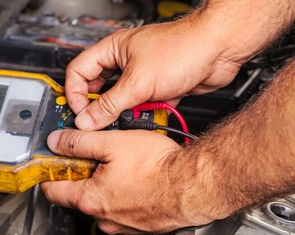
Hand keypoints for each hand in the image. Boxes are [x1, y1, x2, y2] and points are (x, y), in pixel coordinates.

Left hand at [40, 129, 217, 234]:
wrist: (193, 185)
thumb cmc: (159, 167)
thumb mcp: (113, 142)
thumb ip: (79, 141)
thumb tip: (58, 141)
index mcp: (90, 199)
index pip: (52, 190)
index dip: (49, 172)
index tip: (51, 162)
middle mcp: (103, 218)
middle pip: (78, 195)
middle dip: (83, 175)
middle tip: (96, 155)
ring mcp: (123, 226)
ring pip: (103, 203)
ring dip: (106, 186)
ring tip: (124, 166)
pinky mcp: (141, 226)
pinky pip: (124, 210)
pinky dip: (126, 196)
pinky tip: (139, 180)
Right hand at [65, 15, 244, 130]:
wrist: (219, 50)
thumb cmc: (183, 48)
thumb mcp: (138, 82)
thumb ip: (110, 104)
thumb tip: (87, 120)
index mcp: (113, 50)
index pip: (79, 72)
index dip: (75, 93)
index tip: (80, 113)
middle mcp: (126, 62)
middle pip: (100, 89)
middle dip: (100, 108)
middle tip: (98, 124)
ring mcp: (144, 75)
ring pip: (124, 101)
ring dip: (127, 113)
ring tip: (129, 120)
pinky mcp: (161, 88)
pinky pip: (145, 106)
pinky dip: (147, 115)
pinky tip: (150, 118)